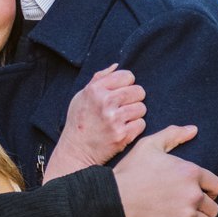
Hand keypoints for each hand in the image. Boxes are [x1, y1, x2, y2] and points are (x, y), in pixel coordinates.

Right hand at [45, 64, 145, 178]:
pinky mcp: (122, 135)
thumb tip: (117, 66)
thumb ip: (99, 79)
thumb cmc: (79, 121)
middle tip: (124, 107)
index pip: (127, 76)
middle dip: (134, 98)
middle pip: (138, 91)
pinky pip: (141, 124)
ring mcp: (114, 120)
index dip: (126, 84)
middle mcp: (105, 102)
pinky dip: (135, 127)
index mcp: (95, 89)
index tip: (120, 92)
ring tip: (123, 119)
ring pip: (142, 108)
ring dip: (135, 114)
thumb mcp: (81, 96)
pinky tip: (124, 129)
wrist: (76, 150)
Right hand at [112, 126, 217, 216]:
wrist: (114, 199)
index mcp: (191, 172)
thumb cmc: (131, 171)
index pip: (217, 186)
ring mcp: (187, 215)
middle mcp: (193, 195)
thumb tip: (194, 130)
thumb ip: (173, 135)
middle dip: (204, 207)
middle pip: (213, 207)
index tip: (198, 191)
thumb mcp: (149, 145)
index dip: (209, 189)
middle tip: (189, 206)